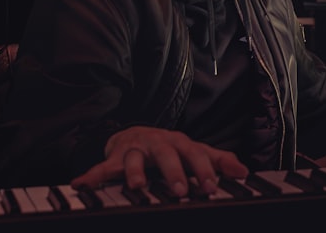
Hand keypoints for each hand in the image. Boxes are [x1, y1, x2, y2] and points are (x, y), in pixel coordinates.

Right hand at [70, 125, 248, 195]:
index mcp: (181, 143)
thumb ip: (219, 161)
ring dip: (135, 172)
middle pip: (167, 155)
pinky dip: (91, 176)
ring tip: (137, 186)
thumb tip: (245, 172)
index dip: (204, 171)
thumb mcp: (195, 152)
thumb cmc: (170, 148)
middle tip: (180, 191)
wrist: (136, 133)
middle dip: (174, 173)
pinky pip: (102, 167)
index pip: (196, 155)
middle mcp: (159, 143)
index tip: (211, 188)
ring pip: (134, 159)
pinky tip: (80, 184)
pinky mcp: (115, 156)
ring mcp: (136, 148)